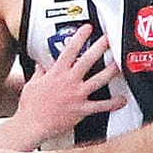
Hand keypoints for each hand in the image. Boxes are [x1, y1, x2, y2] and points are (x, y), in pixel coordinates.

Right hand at [14, 20, 126, 141]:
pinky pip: (101, 106)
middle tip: (109, 39)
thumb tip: (41, 64)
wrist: (32, 124)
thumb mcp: (32, 84)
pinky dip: (113, 103)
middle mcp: (69, 81)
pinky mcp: (81, 109)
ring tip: (120, 63)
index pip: (69, 50)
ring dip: (111, 71)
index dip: (79, 37)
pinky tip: (122, 100)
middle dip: (99, 48)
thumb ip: (39, 73)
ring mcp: (77, 95)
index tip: (88, 28)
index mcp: (56, 73)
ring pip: (98, 80)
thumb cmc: (30, 105)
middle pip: (87, 60)